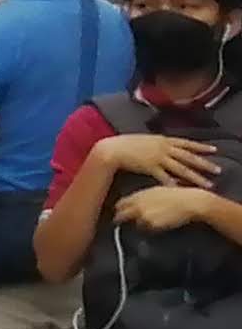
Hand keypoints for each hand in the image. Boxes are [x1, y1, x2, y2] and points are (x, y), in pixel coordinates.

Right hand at [97, 131, 219, 184]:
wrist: (111, 149)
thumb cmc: (124, 143)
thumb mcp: (144, 139)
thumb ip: (156, 142)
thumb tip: (163, 145)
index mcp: (163, 139)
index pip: (187, 143)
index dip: (201, 147)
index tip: (214, 150)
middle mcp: (163, 148)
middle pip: (188, 157)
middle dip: (204, 163)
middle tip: (218, 169)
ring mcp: (157, 158)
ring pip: (181, 168)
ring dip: (195, 176)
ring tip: (207, 183)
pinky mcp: (150, 168)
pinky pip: (165, 177)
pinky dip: (174, 183)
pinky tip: (182, 189)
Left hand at [115, 183, 221, 232]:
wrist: (190, 202)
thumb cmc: (176, 195)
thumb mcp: (156, 191)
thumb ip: (142, 197)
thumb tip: (133, 203)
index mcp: (139, 195)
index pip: (120, 204)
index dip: (119, 210)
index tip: (119, 213)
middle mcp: (138, 205)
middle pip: (121, 216)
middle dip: (120, 220)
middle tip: (121, 224)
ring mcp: (144, 215)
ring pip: (136, 224)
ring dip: (140, 224)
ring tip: (152, 221)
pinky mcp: (153, 224)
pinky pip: (148, 229)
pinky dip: (152, 228)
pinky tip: (161, 223)